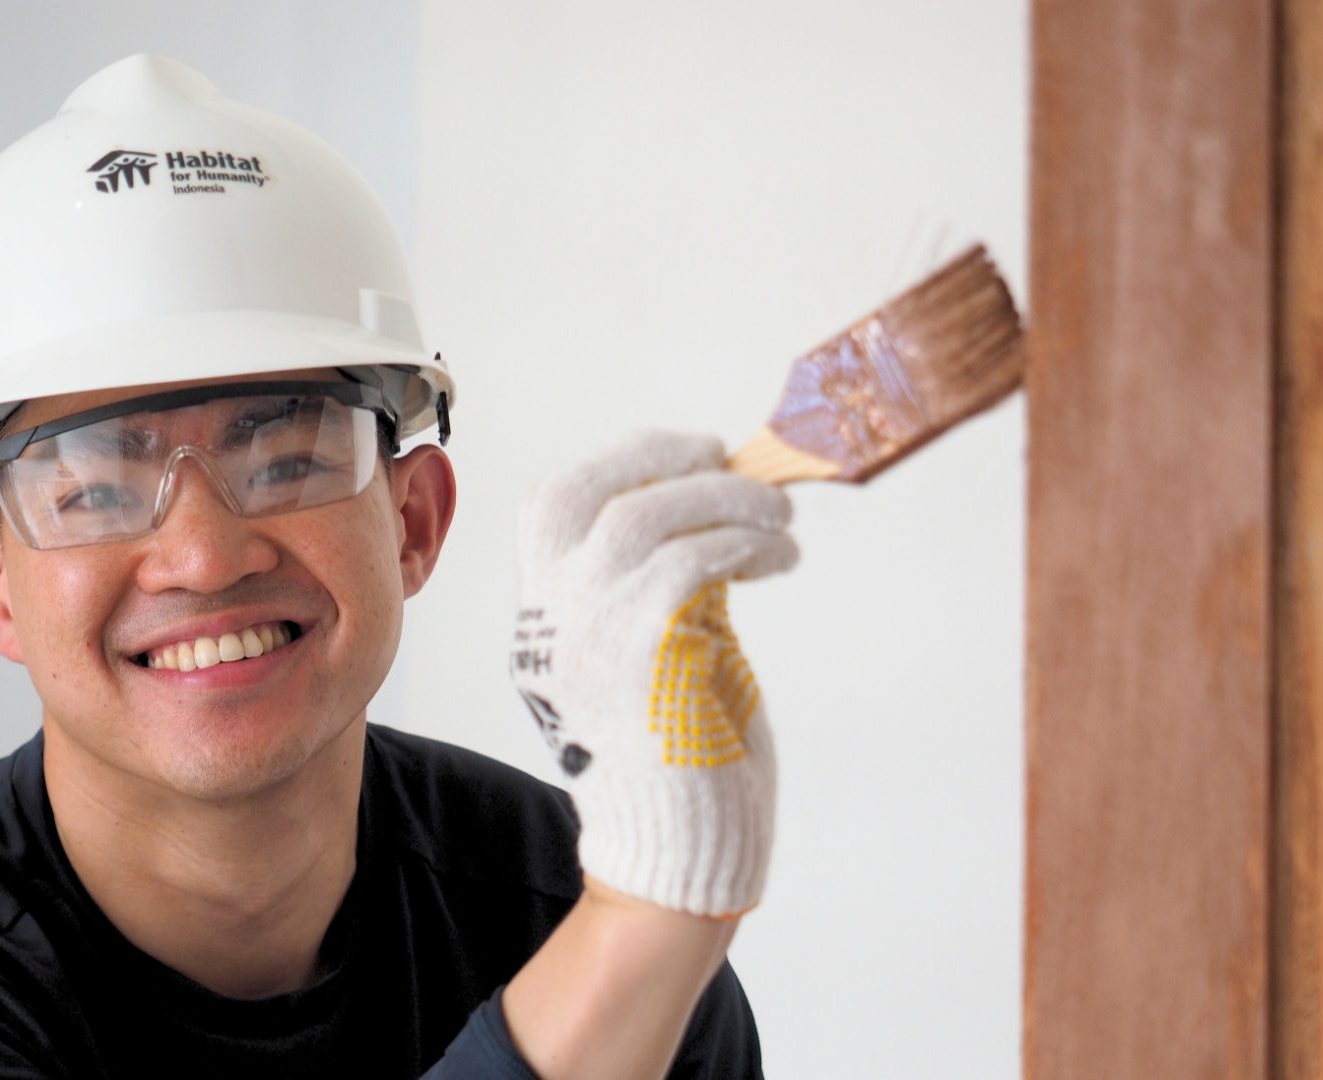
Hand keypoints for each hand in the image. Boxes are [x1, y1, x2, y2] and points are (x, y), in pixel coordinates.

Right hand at [509, 430, 795, 915]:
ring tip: (777, 521)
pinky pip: (689, 562)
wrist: (677, 854)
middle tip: (731, 463)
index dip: (623, 460)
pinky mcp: (641, 656)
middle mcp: (551, 624)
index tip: (690, 453)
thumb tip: (714, 503)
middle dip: (664, 458)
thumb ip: (664, 580)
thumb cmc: (680, 757)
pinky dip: (743, 543)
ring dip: (725, 499)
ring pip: (645, 515)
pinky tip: (776, 559)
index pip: (551, 503)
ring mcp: (588, 638)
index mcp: (545, 620)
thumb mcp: (659, 647)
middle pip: (583, 494)